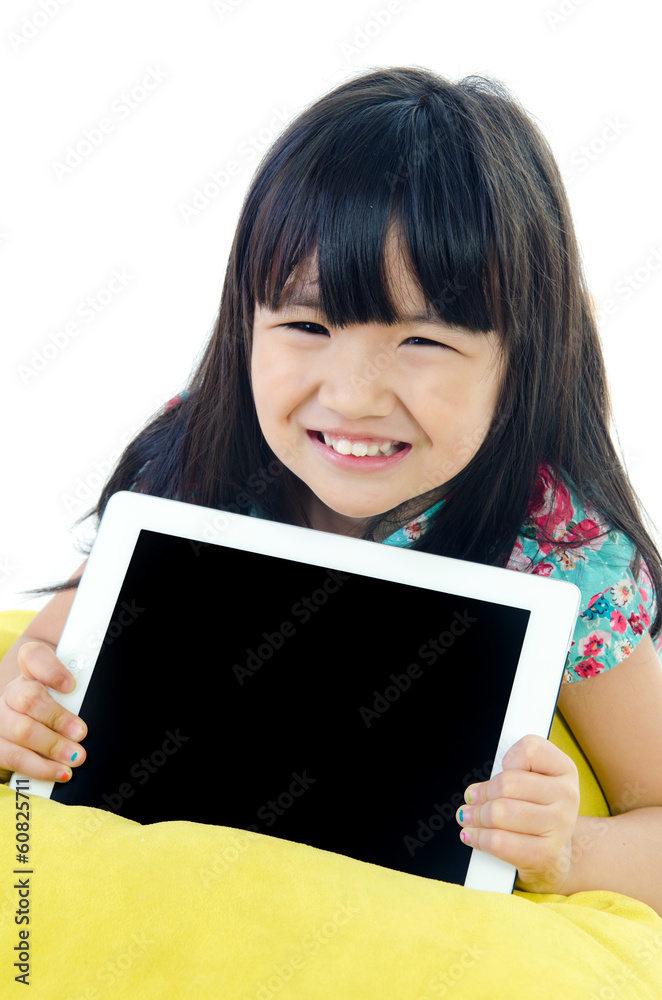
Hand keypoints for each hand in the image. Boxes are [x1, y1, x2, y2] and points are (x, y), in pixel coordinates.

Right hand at [0, 642, 86, 783]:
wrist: (36, 711)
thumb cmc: (62, 696)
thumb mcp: (73, 681)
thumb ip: (85, 679)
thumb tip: (112, 682)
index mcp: (30, 668)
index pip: (33, 656)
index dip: (51, 670)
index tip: (71, 686)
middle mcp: (13, 691)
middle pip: (28, 698)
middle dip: (57, 718)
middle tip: (81, 732)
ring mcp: (2, 718)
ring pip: (20, 731)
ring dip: (51, 747)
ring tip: (77, 757)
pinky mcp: (0, 744)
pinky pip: (13, 758)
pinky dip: (39, 768)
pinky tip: (61, 773)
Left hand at [456, 734, 580, 893]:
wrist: (555, 853)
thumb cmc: (537, 812)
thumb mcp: (532, 783)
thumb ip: (507, 775)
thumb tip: (474, 793)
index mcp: (564, 769)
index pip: (529, 750)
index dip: (508, 759)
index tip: (502, 770)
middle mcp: (567, 795)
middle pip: (507, 783)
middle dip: (482, 793)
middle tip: (472, 799)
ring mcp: (560, 826)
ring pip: (500, 813)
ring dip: (475, 816)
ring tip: (469, 817)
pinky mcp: (547, 855)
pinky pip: (499, 842)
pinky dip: (479, 838)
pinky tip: (472, 835)